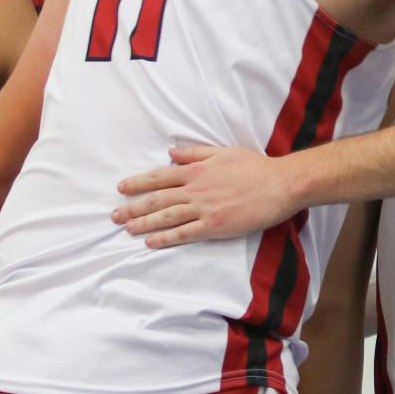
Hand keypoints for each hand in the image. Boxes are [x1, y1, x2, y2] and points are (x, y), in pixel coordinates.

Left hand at [113, 145, 295, 246]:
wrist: (280, 184)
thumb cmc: (255, 167)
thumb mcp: (224, 152)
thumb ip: (196, 154)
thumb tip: (172, 152)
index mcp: (197, 170)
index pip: (160, 176)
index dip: (138, 183)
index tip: (121, 188)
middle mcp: (196, 189)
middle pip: (157, 199)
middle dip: (133, 207)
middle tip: (114, 215)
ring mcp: (205, 208)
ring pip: (166, 216)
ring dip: (144, 223)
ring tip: (127, 229)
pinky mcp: (215, 225)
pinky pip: (185, 233)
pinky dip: (166, 237)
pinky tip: (151, 241)